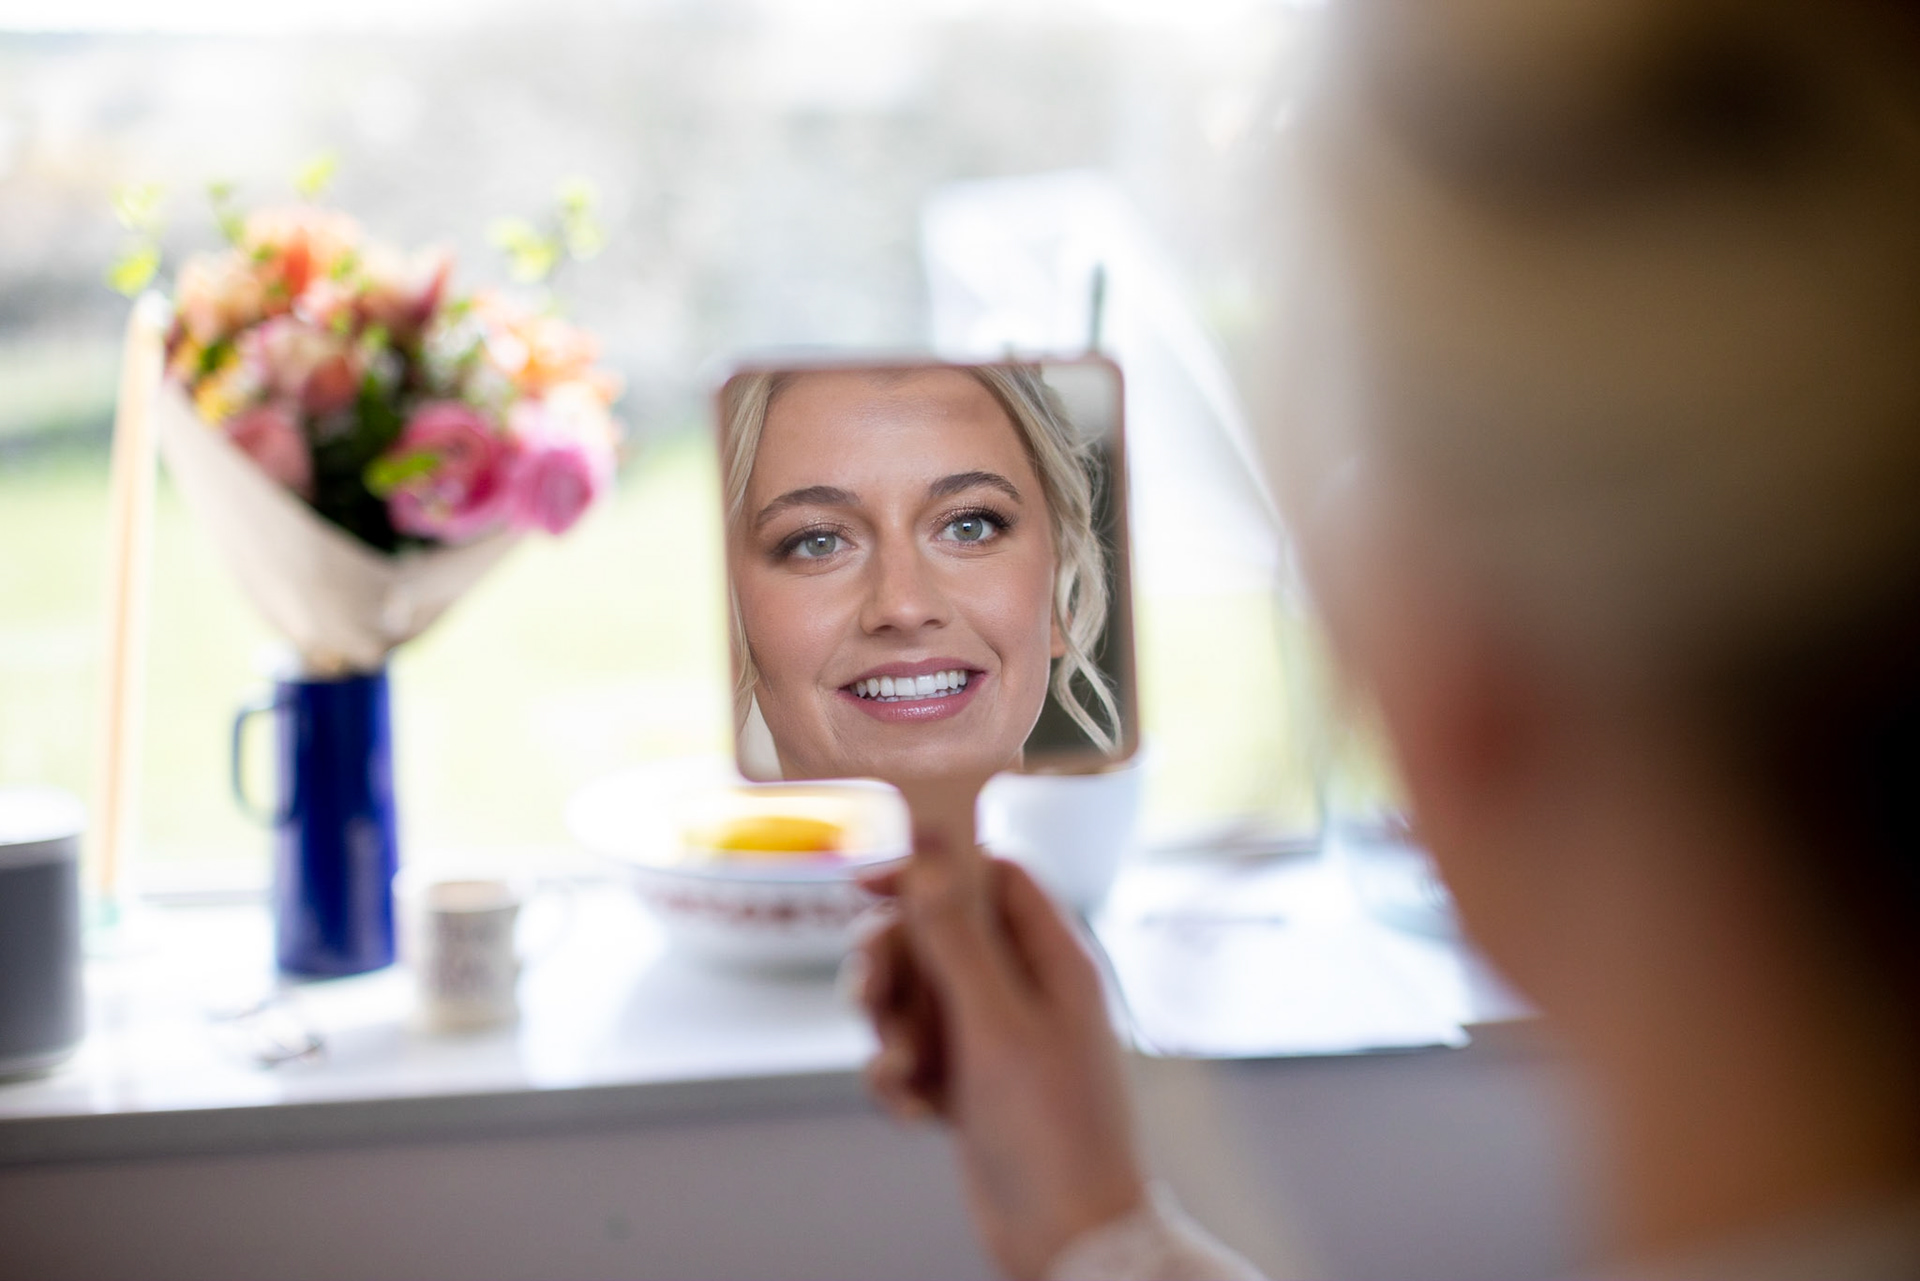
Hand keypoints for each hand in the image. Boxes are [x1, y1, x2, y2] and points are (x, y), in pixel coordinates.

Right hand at [856, 841, 1147, 1279]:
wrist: (1067, 1239)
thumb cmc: (1052, 1131)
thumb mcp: (996, 1024)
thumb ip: (957, 937)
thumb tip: (930, 853)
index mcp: (1051, 958)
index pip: (989, 875)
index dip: (930, 869)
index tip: (869, 884)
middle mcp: (1024, 989)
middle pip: (936, 934)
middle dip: (892, 965)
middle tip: (870, 998)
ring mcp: (995, 1037)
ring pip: (915, 996)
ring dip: (890, 1030)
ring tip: (900, 1071)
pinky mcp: (969, 1084)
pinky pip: (913, 1054)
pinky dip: (900, 1078)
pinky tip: (910, 1111)